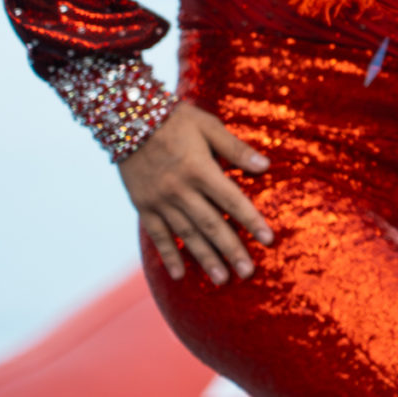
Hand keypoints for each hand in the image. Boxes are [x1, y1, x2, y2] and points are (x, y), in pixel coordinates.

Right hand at [120, 103, 272, 284]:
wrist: (129, 118)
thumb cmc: (177, 119)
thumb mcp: (210, 126)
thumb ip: (236, 149)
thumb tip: (266, 165)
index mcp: (201, 170)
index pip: (232, 201)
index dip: (251, 221)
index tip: (268, 240)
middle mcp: (180, 190)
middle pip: (211, 225)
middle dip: (231, 250)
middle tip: (248, 272)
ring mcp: (160, 200)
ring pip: (186, 235)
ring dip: (205, 258)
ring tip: (222, 279)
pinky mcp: (143, 205)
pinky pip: (157, 235)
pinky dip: (169, 255)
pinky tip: (179, 274)